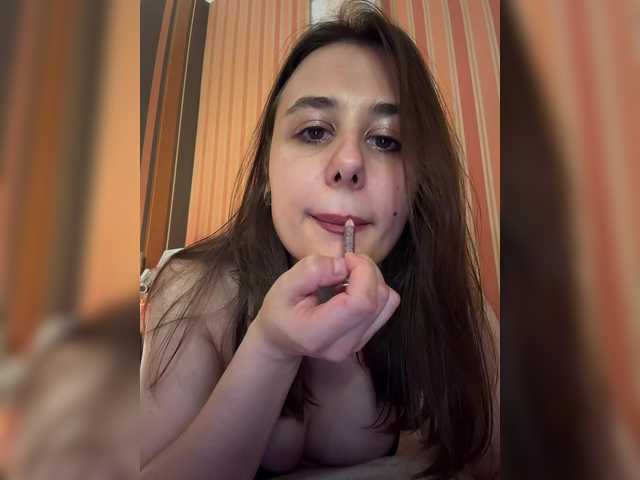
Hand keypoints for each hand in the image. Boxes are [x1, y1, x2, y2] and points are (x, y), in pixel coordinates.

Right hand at [251, 253, 400, 362]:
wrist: (281, 339)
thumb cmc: (279, 310)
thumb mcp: (284, 285)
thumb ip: (312, 271)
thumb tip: (343, 266)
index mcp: (318, 334)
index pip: (361, 304)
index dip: (362, 272)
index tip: (346, 258)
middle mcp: (343, 346)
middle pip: (378, 301)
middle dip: (368, 270)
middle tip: (346, 261)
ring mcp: (357, 345)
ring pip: (388, 302)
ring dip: (373, 278)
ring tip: (349, 274)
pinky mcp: (366, 338)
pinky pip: (386, 307)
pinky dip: (375, 289)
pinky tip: (354, 288)